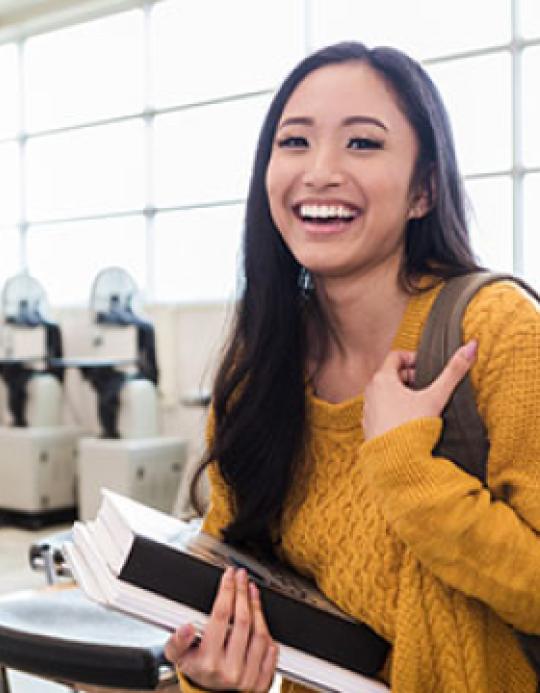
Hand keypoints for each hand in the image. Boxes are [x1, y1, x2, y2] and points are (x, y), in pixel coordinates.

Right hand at [164, 566, 277, 691]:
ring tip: (252, 592)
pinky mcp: (261, 681)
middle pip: (242, 621)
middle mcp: (230, 670)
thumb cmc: (196, 669)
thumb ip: (177, 641)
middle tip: (242, 577)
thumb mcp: (177, 656)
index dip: (226, 590)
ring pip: (259, 634)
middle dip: (242, 592)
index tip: (229, 576)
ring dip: (257, 608)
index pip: (220, 616)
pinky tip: (261, 618)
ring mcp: (247, 676)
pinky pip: (271, 650)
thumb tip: (186, 628)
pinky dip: (268, 631)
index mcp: (208, 661)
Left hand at [363, 340, 476, 440]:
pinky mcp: (368, 425)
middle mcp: (370, 392)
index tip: (427, 369)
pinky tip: (408, 422)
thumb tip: (472, 346)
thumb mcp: (436, 396)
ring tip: (420, 405)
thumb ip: (453, 372)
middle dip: (409, 377)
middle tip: (427, 387)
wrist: (395, 461)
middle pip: (390, 374)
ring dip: (402, 394)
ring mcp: (367, 409)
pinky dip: (394, 410)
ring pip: (385, 393)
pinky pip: (381, 410)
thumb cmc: (412, 426)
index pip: (395, 356)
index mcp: (382, 379)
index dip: (413, 358)